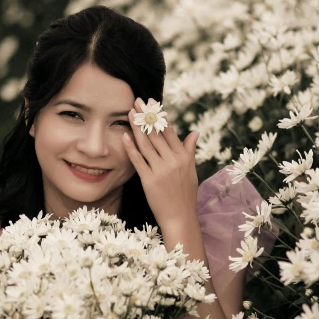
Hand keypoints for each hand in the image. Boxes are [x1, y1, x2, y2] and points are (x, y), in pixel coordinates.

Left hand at [122, 97, 199, 228]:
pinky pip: (138, 160)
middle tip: (137, 101)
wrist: (180, 217)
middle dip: (146, 116)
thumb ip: (189, 151)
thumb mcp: (191, 171)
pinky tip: (125, 136)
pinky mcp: (149, 180)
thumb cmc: (185, 195)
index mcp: (184, 157)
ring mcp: (161, 170)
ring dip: (137, 127)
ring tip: (130, 113)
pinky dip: (131, 147)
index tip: (152, 104)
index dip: (160, 116)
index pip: (170, 132)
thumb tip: (194, 133)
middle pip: (157, 134)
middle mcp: (173, 161)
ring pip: (146, 144)